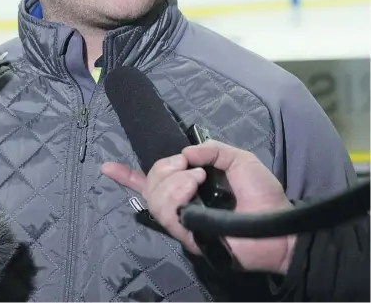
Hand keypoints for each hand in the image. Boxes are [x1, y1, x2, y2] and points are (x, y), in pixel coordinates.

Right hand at [102, 140, 295, 274]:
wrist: (279, 225)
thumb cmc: (262, 194)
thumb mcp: (238, 159)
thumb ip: (211, 150)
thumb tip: (184, 154)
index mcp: (188, 187)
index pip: (150, 182)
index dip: (127, 176)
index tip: (106, 167)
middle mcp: (180, 204)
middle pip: (149, 183)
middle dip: (163, 167)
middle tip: (188, 166)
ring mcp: (183, 221)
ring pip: (154, 196)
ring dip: (173, 179)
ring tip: (197, 178)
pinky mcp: (188, 235)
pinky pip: (167, 212)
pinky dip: (178, 192)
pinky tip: (194, 187)